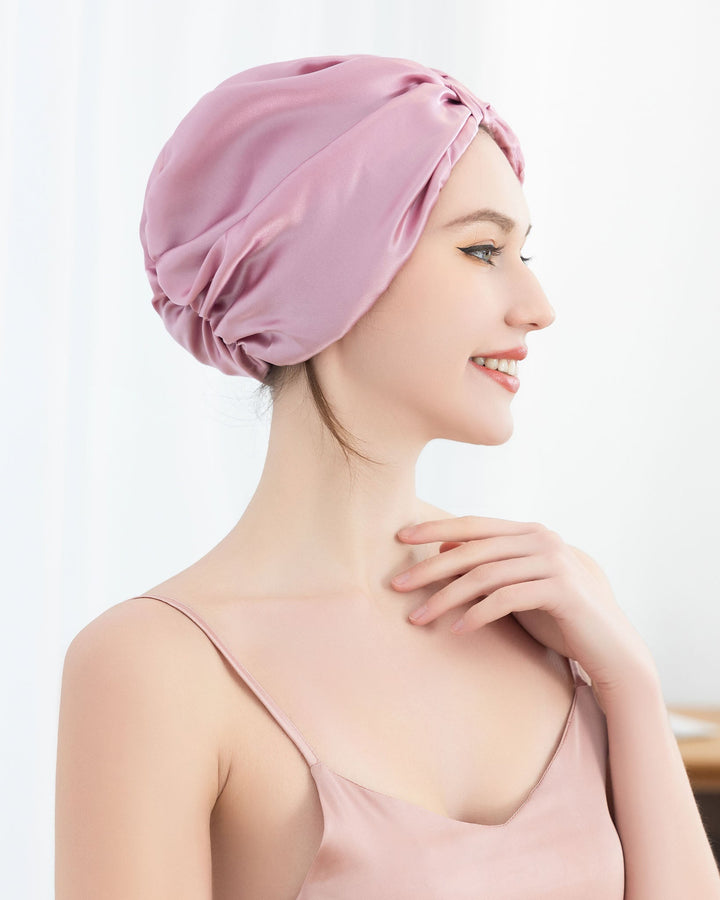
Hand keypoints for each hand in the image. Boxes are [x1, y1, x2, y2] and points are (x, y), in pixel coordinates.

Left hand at [392, 516, 654, 693]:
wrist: (611, 647)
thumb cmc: (559, 616)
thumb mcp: (518, 585)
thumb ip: (489, 565)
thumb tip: (442, 549)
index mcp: (529, 531)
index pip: (473, 524)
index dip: (435, 527)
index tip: (400, 536)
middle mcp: (542, 539)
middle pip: (472, 549)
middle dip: (430, 568)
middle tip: (397, 585)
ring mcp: (554, 561)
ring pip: (484, 575)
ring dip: (445, 598)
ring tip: (418, 618)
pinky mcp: (561, 590)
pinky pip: (506, 599)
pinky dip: (477, 615)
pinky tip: (456, 630)